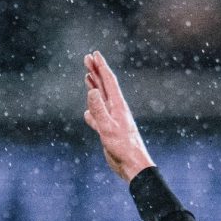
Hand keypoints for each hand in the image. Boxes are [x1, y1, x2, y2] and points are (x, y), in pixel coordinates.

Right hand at [83, 51, 154, 182]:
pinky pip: (98, 118)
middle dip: (96, 72)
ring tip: (88, 77)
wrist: (132, 166)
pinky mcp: (109, 132)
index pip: (109, 81)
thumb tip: (91, 90)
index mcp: (118, 106)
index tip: (94, 54)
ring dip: (94, 88)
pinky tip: (88, 112)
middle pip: (105, 87)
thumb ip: (99, 110)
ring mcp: (113, 121)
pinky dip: (92, 112)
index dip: (101, 67)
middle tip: (87, 58)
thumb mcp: (108, 128)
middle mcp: (116, 111)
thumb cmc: (123, 148)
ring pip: (101, 100)